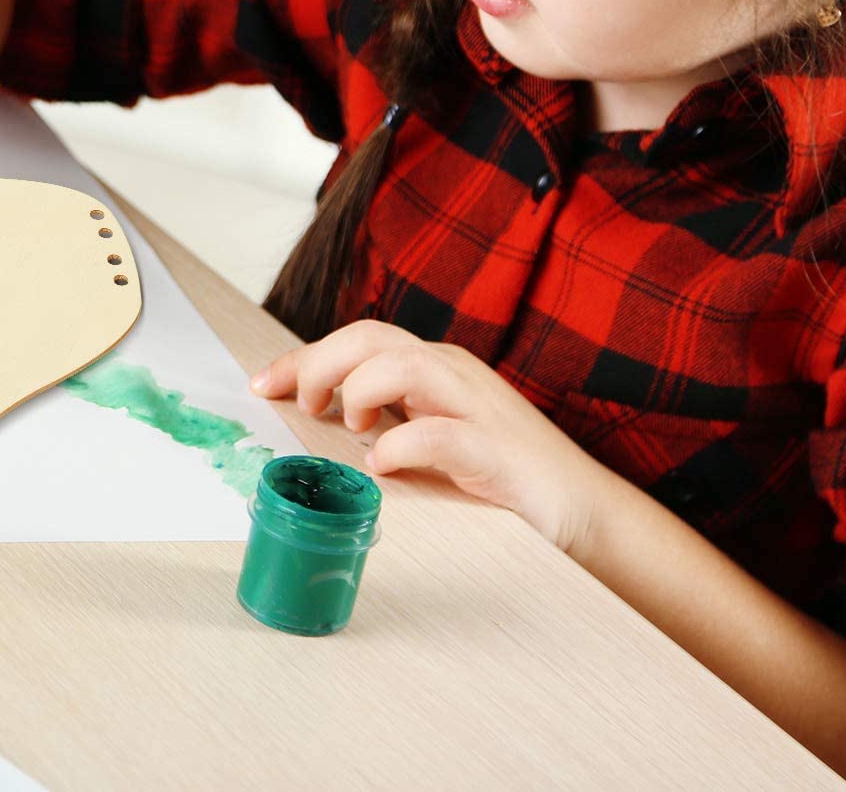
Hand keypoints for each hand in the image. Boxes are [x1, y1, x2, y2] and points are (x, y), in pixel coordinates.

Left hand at [250, 320, 612, 553]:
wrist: (582, 509)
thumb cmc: (498, 474)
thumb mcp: (430, 436)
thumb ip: (386, 419)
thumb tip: (321, 421)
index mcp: (433, 367)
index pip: (358, 339)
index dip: (304, 357)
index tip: (263, 384)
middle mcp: (452, 372)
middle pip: (373, 336)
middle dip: (321, 362)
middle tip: (301, 404)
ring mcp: (478, 406)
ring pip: (404, 365)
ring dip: (361, 391)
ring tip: (349, 428)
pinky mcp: (498, 450)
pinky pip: (441, 432)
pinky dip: (401, 445)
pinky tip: (383, 465)